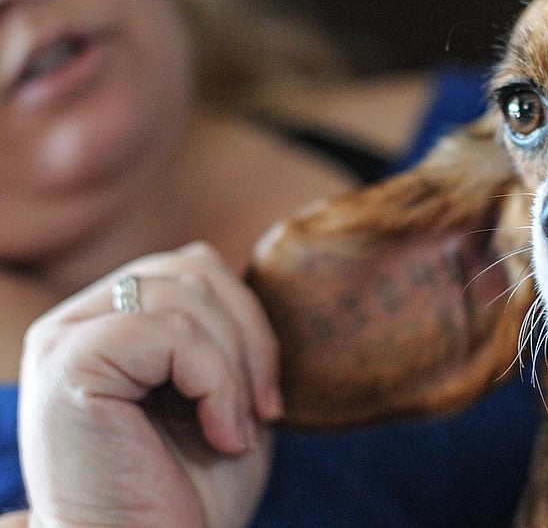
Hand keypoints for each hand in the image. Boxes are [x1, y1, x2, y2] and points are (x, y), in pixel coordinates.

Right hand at [17, 242, 282, 527]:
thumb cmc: (187, 490)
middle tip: (264, 412)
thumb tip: (252, 281)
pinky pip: (170, 331)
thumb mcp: (221, 396)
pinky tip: (221, 436)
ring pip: (187, 296)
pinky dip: (216, 382)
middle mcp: (76, 321)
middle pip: (194, 270)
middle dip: (251, 339)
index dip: (249, 321)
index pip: (194, 269)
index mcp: (108, 322)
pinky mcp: (70, 364)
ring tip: (236, 434)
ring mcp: (65, 339)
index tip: (269, 398)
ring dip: (236, 370)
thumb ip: (221, 334)